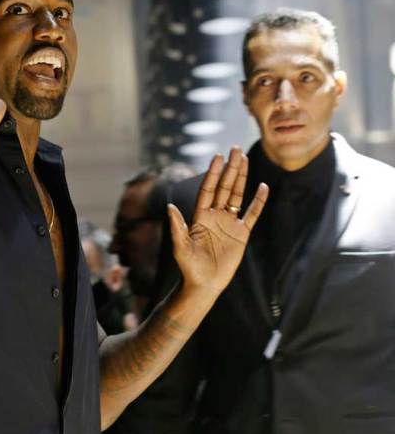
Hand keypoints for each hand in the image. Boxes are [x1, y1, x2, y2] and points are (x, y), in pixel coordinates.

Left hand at [168, 147, 267, 294]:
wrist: (203, 284)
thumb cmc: (189, 266)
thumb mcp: (180, 246)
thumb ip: (176, 226)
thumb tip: (169, 207)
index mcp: (200, 215)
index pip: (208, 189)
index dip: (212, 173)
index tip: (217, 156)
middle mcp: (215, 215)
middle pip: (224, 187)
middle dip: (229, 169)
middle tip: (234, 149)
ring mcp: (229, 223)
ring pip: (237, 195)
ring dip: (241, 178)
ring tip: (244, 160)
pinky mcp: (241, 234)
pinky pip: (252, 214)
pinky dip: (258, 202)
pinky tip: (263, 187)